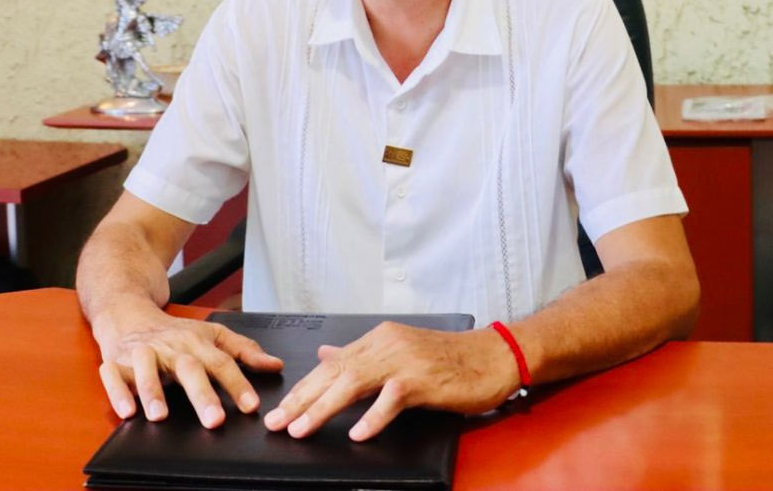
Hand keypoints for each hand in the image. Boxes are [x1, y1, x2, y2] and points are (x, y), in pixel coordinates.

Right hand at [93, 303, 282, 427]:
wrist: (129, 312)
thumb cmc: (174, 332)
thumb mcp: (212, 335)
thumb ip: (243, 351)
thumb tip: (275, 365)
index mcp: (197, 343)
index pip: (222, 363)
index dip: (238, 384)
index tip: (251, 406)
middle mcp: (171, 348)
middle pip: (188, 368)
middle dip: (201, 394)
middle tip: (214, 419)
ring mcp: (143, 353)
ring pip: (147, 369)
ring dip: (153, 391)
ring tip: (161, 416)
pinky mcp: (117, 362)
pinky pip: (114, 376)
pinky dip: (118, 392)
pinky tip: (127, 411)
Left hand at [263, 322, 520, 440]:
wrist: (495, 355)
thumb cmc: (451, 359)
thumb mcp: (400, 351)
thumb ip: (362, 355)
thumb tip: (326, 354)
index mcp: (378, 339)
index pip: (331, 364)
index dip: (303, 388)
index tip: (280, 409)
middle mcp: (386, 344)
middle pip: (335, 373)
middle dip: (302, 399)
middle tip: (277, 423)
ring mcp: (404, 360)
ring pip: (354, 383)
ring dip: (324, 408)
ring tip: (301, 429)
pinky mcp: (423, 379)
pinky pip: (392, 399)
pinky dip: (373, 417)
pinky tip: (356, 434)